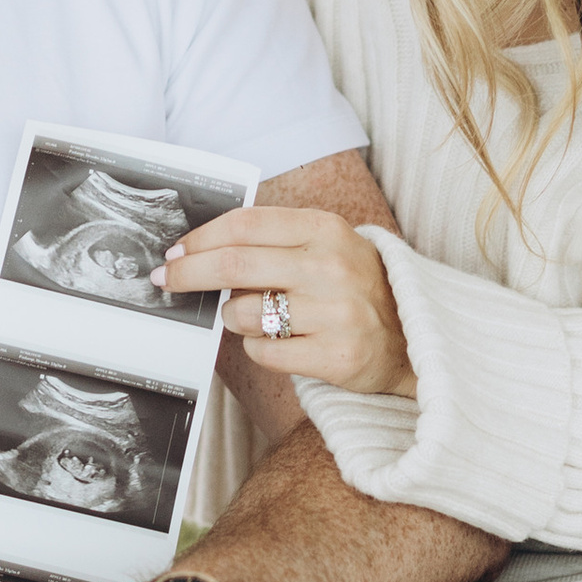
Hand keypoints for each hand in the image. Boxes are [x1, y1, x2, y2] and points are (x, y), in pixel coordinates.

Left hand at [162, 202, 414, 397]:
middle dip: (189, 274)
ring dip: (233, 318)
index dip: (201, 238)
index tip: (175, 252)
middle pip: (234, 264)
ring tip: (254, 317)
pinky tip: (280, 342)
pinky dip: (258, 348)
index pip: (245, 225)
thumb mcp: (325, 245)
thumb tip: (200, 250)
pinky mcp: (338, 356)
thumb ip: (273, 241)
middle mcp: (331, 266)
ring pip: (244, 313)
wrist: (414, 336)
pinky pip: (264, 352)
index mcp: (325, 229)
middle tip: (167, 281)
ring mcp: (336, 312)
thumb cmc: (354, 286)